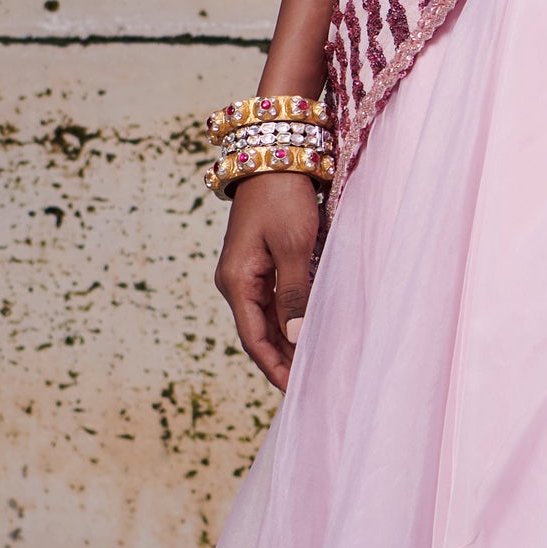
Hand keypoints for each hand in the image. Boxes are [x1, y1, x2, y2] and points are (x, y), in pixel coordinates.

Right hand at [216, 169, 321, 390]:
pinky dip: (286, 323)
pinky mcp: (258, 264)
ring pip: (265, 321)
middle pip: (257, 334)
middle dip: (281, 362)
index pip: (253, 339)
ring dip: (284, 344)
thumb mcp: (293, 246)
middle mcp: (236, 282)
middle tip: (310, 386)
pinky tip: (304, 334)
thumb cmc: (284, 199)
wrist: (275, 158)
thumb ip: (295, 293)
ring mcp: (245, 274)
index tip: (295, 390)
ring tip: (310, 368)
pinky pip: (270, 304)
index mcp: (237, 281)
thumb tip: (294, 338)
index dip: (274, 367)